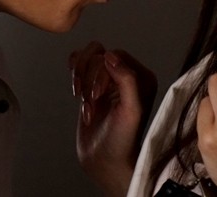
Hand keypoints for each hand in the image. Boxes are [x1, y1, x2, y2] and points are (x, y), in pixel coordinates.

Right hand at [69, 41, 156, 196]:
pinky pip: (79, 65)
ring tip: (86, 103)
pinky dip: (74, 78)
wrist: (105, 162)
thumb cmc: (122, 141)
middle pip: (98, 55)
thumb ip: (127, 80)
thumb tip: (110, 55)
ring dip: (81, 80)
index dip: (101, 73)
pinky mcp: (92, 86)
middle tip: (91, 102)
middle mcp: (127, 76)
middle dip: (89, 79)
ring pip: (87, 58)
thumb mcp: (130, 110)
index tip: (99, 96)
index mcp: (142, 77)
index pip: (115, 55)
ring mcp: (108, 81)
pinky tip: (78, 95)